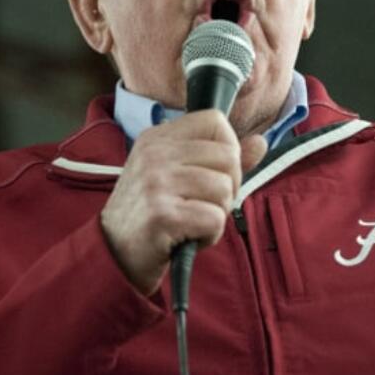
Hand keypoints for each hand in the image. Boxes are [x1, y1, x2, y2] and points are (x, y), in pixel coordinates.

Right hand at [101, 110, 267, 294]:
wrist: (113, 254)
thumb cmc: (151, 213)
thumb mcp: (178, 175)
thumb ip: (220, 158)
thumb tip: (260, 143)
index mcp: (158, 137)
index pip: (215, 120)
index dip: (228, 148)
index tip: (215, 173)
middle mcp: (155, 154)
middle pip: (228, 156)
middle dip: (228, 187)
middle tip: (204, 205)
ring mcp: (157, 182)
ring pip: (224, 189)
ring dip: (217, 213)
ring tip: (193, 221)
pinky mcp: (163, 215)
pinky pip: (215, 218)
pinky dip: (210, 235)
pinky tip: (190, 237)